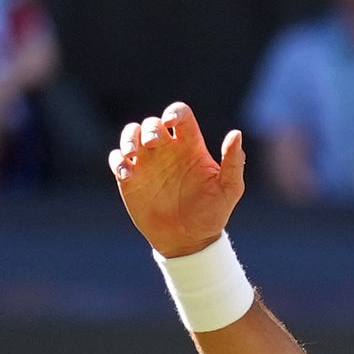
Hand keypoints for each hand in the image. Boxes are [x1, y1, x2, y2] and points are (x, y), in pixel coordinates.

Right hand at [112, 101, 247, 253]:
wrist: (189, 240)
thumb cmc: (212, 213)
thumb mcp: (229, 189)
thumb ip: (233, 161)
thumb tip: (236, 133)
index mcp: (190, 145)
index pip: (180, 115)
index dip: (174, 113)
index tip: (171, 123)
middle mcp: (166, 150)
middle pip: (152, 123)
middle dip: (149, 128)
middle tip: (152, 142)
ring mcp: (147, 163)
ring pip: (130, 134)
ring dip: (128, 137)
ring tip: (132, 153)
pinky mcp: (130, 179)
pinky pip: (117, 160)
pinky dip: (118, 161)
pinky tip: (127, 174)